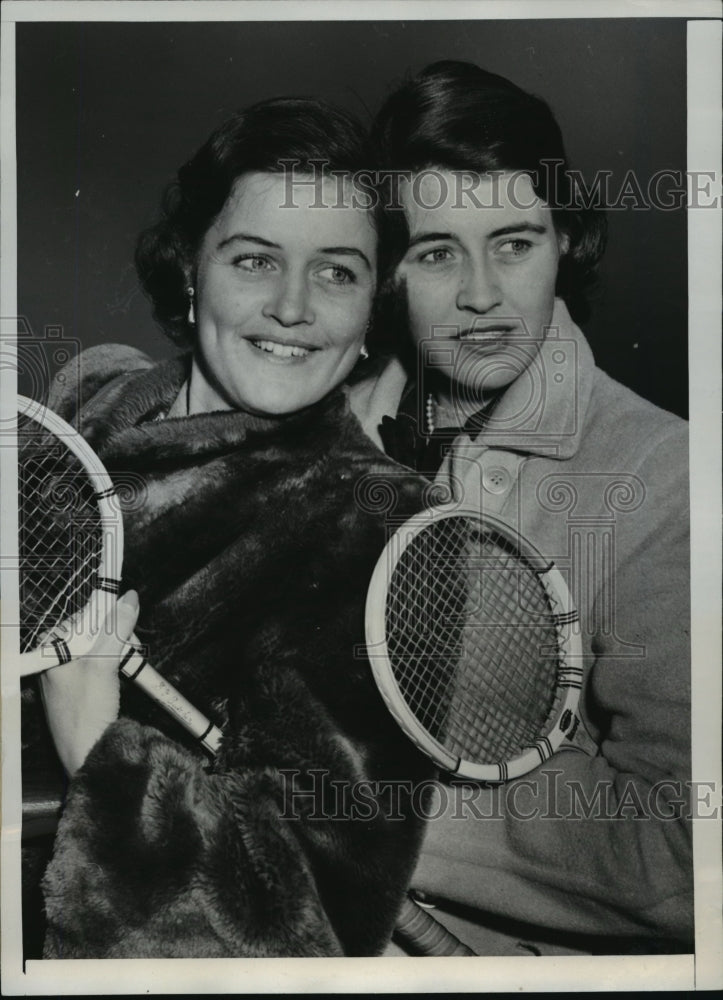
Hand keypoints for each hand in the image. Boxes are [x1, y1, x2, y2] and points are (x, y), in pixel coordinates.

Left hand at [40, 590, 139, 775]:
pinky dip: (110, 668)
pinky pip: (95, 669)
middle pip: (85, 635)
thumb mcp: (104, 663)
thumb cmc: (86, 712)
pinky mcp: (78, 694)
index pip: (75, 620)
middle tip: (127, 644)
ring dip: (113, 653)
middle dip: (110, 636)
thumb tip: (128, 598)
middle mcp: (53, 665)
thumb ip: (116, 629)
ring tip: (126, 660)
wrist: (88, 755)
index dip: (100, 617)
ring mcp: (65, 681)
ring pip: (93, 652)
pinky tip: (118, 677)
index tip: (121, 617)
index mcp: (49, 654)